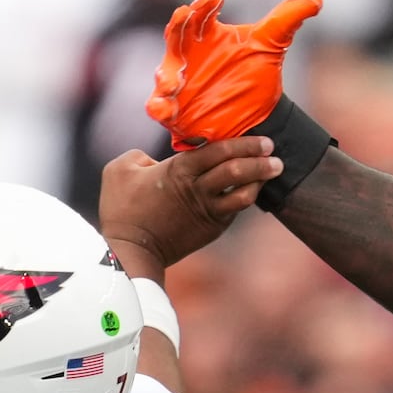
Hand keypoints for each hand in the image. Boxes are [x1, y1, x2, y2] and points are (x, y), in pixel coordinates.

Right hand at [99, 137, 282, 274]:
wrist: (130, 253)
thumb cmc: (121, 210)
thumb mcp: (120, 169)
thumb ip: (140, 155)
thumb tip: (155, 160)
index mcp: (179, 170)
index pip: (220, 151)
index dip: (243, 143)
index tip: (261, 139)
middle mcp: (198, 189)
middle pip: (237, 170)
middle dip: (259, 159)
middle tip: (273, 152)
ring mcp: (207, 212)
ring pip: (244, 194)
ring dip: (261, 180)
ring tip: (273, 170)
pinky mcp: (210, 228)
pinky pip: (234, 210)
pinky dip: (245, 197)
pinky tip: (252, 189)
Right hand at [146, 0, 321, 150]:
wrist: (256, 117)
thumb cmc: (256, 76)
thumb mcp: (272, 46)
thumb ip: (288, 20)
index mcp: (206, 35)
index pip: (201, 14)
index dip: (205, 3)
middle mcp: (187, 55)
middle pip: (176, 35)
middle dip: (178, 26)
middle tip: (184, 15)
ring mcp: (177, 82)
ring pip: (165, 72)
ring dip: (166, 73)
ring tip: (172, 78)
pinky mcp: (173, 109)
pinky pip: (160, 106)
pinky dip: (160, 106)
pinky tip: (165, 109)